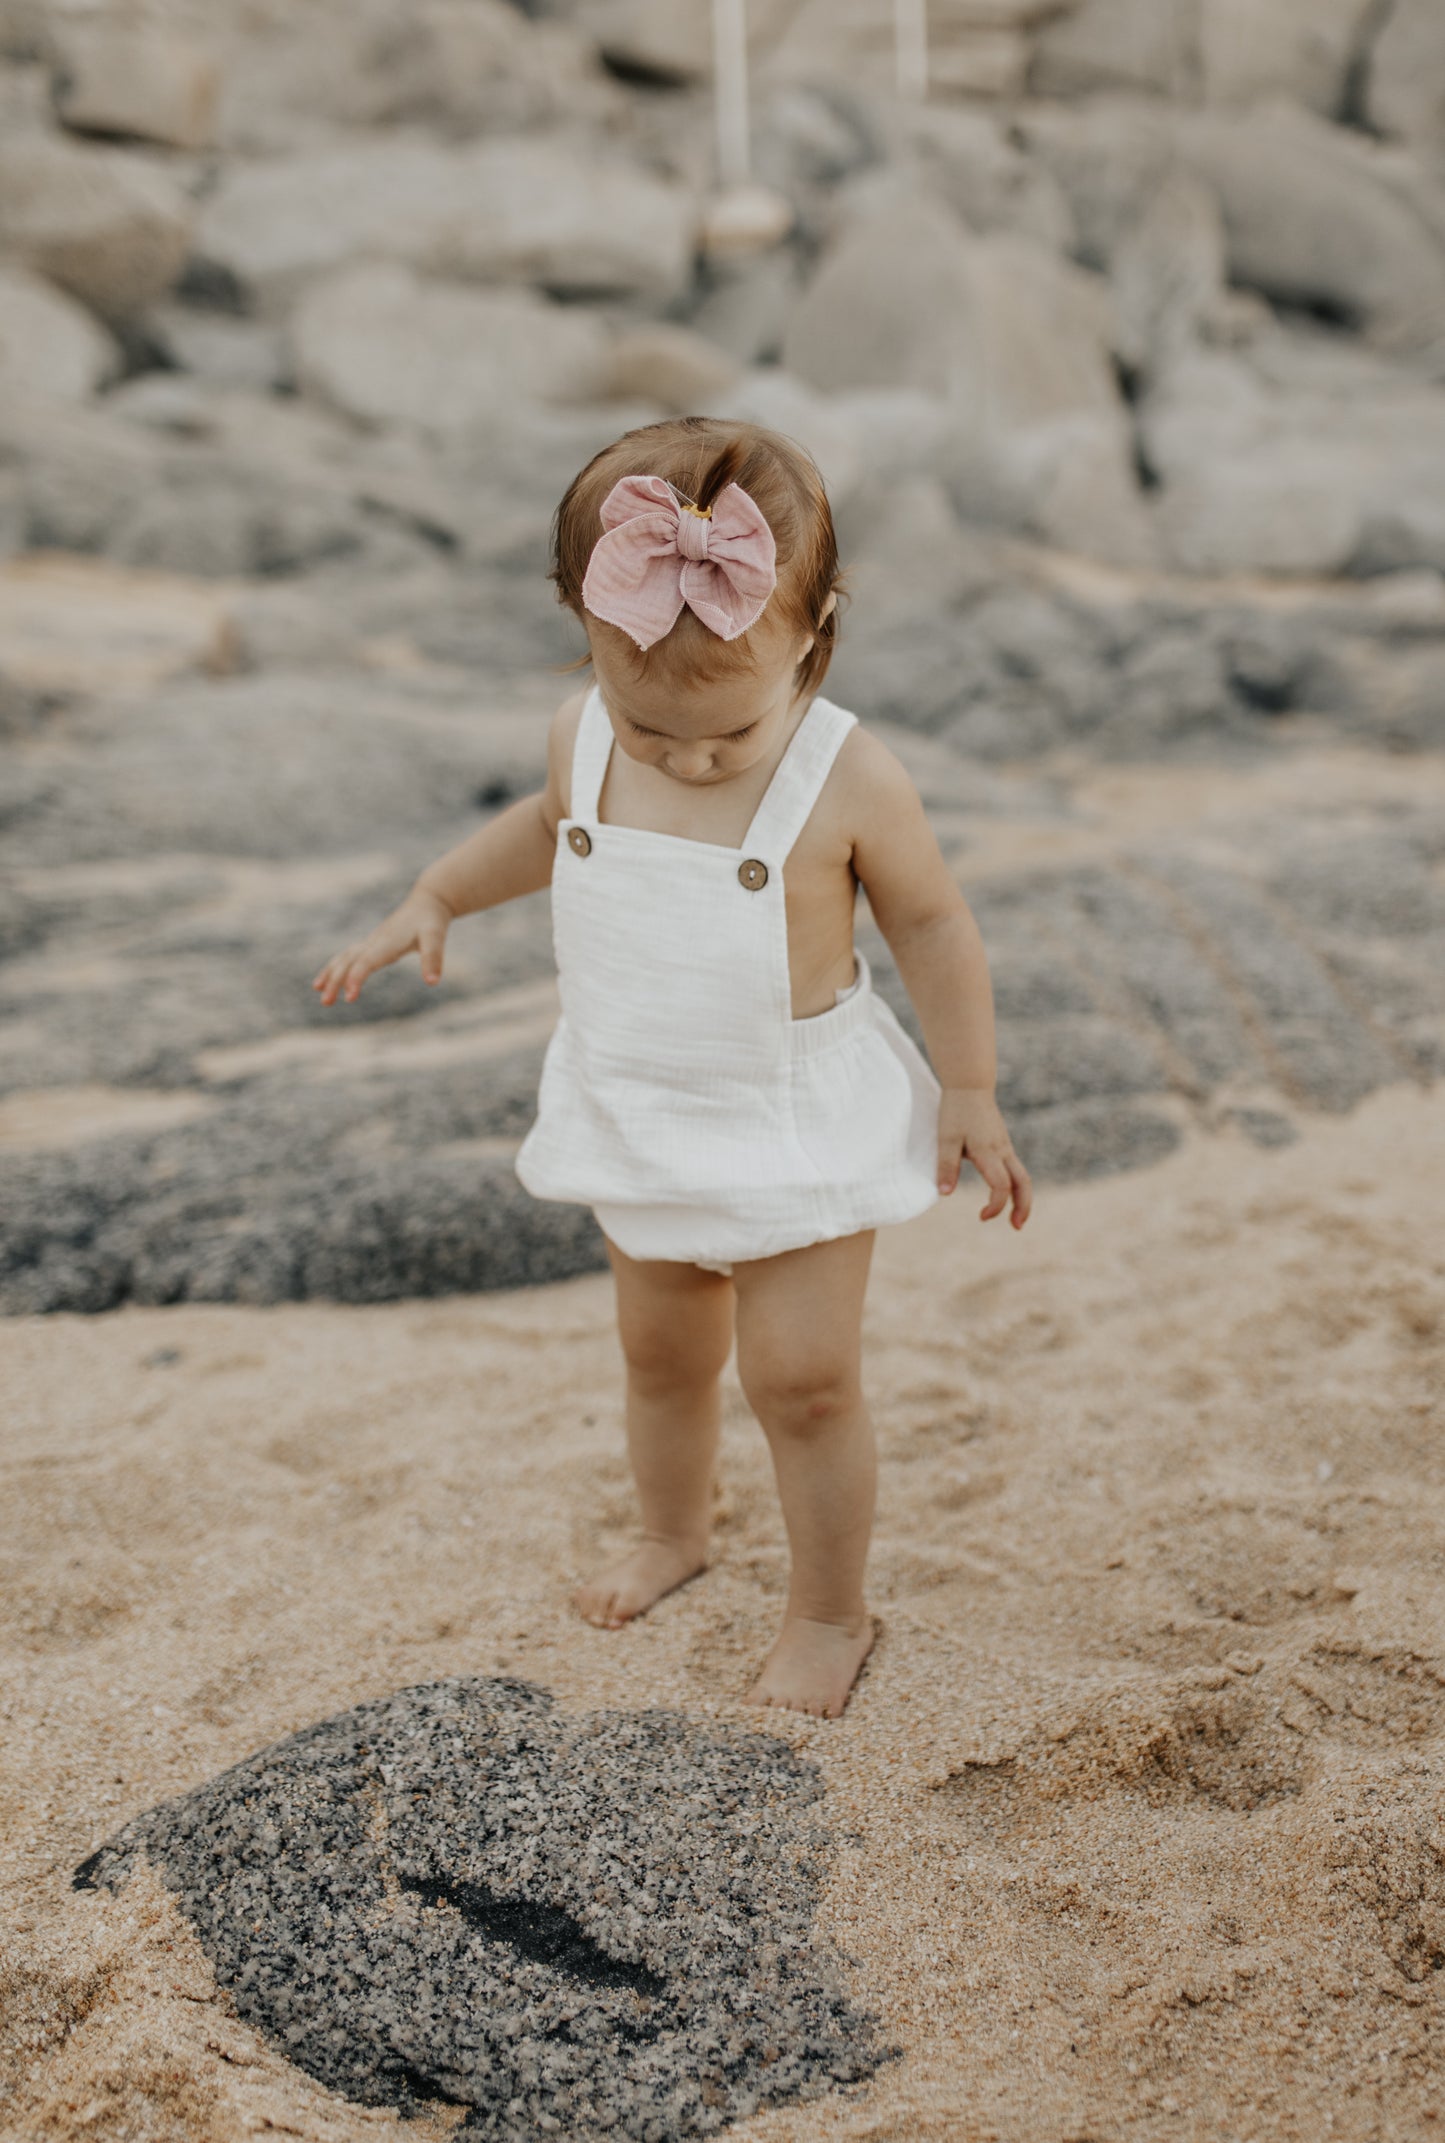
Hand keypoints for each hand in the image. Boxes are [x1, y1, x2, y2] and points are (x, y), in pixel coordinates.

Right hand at [311, 887, 453, 1005]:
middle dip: (335, 980)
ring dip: (331, 973)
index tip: (349, 998)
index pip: (367, 962)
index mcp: (387, 942)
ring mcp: (371, 942)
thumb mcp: (436, 938)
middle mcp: (374, 941)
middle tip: (325, 1002)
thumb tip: (433, 982)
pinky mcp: (372, 943)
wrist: (427, 902)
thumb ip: (433, 959)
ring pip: (345, 958)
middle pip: (349, 961)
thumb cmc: (431, 921)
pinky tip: (329, 979)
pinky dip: (337, 967)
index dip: (356, 978)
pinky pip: (349, 956)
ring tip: (318, 990)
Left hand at [936, 1088, 1031, 1228]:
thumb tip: (944, 1194)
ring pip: (1022, 1176)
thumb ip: (946, 1166)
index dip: (995, 1205)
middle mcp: (1002, 1150)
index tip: (981, 1217)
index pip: (1001, 1186)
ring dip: (1022, 1198)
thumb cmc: (956, 1111)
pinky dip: (1015, 1185)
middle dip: (1024, 1207)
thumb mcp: (946, 1138)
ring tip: (1015, 1217)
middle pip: (1023, 1183)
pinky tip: (1005, 1193)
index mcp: (989, 1151)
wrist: (970, 1084)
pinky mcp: (1002, 1143)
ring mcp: (1005, 1146)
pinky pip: (1015, 1168)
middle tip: (1017, 1227)